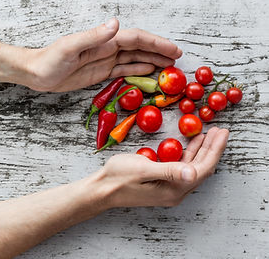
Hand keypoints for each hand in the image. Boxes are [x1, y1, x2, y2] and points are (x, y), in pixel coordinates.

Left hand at [25, 18, 181, 91]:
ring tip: (169, 67)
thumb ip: (93, 36)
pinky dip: (138, 71)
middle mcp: (107, 48)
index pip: (135, 39)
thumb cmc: (49, 60)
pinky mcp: (100, 73)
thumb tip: (116, 24)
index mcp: (103, 40)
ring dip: (152, 61)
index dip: (156, 43)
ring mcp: (105, 60)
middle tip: (178, 60)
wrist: (36, 73)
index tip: (172, 50)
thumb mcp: (70, 47)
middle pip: (139, 48)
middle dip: (159, 51)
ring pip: (134, 59)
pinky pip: (123, 70)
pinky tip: (148, 72)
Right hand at [91, 127, 228, 207]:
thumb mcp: (142, 169)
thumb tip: (192, 173)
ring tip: (209, 134)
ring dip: (201, 151)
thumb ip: (168, 171)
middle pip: (201, 169)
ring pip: (192, 168)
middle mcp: (175, 192)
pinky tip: (191, 144)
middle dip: (211, 149)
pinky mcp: (162, 184)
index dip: (214, 150)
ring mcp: (169, 189)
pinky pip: (182, 168)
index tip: (222, 133)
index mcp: (173, 190)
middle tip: (220, 130)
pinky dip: (189, 154)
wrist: (101, 189)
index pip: (202, 169)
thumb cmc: (118, 177)